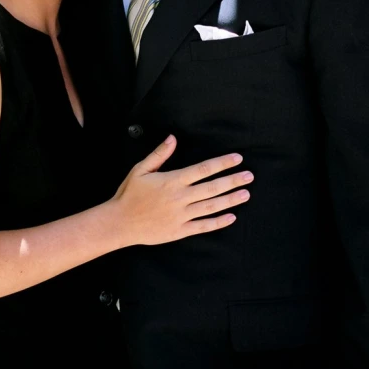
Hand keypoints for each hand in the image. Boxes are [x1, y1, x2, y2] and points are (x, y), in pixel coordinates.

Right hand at [113, 135, 252, 246]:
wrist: (119, 222)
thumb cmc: (129, 194)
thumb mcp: (140, 169)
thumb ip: (159, 154)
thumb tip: (173, 138)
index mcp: (172, 180)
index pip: (203, 169)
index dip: (222, 163)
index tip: (237, 158)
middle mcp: (180, 198)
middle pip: (212, 187)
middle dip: (233, 180)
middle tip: (249, 176)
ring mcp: (181, 215)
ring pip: (211, 206)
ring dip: (231, 200)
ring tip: (246, 194)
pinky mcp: (180, 231)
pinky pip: (203, 226)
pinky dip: (218, 222)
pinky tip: (231, 217)